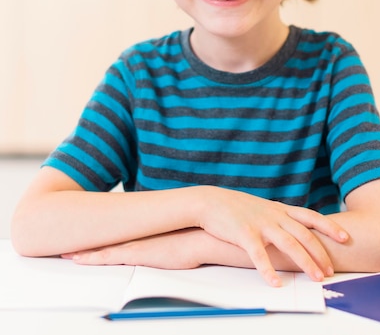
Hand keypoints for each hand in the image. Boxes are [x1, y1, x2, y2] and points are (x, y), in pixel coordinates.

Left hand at [61, 228, 208, 268]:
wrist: (203, 238)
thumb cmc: (197, 239)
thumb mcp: (181, 236)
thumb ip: (171, 236)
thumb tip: (173, 238)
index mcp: (147, 231)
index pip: (119, 231)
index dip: (102, 232)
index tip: (88, 230)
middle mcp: (138, 236)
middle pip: (107, 237)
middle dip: (87, 238)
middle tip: (68, 238)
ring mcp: (135, 244)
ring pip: (102, 247)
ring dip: (84, 250)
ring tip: (66, 251)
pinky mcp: (136, 254)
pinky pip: (107, 257)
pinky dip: (90, 258)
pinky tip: (77, 259)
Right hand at [195, 187, 349, 286]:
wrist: (212, 202)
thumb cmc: (239, 208)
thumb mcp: (265, 209)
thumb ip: (282, 218)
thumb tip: (298, 229)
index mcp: (282, 210)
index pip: (312, 217)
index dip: (330, 226)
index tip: (345, 237)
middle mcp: (275, 216)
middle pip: (305, 235)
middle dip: (320, 254)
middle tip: (331, 270)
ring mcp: (261, 224)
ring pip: (289, 244)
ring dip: (305, 263)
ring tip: (316, 278)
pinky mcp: (245, 235)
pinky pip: (259, 255)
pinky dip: (268, 270)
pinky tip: (276, 283)